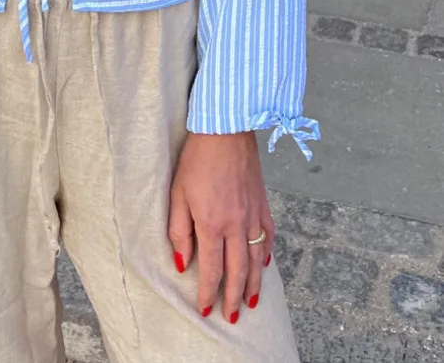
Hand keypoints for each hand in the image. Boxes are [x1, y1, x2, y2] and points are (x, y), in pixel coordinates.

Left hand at [168, 131, 273, 322]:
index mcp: (213, 224)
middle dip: (233, 297)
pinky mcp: (263, 203)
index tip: (205, 309)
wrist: (226, 129)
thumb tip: (182, 262)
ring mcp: (253, 215)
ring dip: (253, 283)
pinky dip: (266, 255)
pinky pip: (268, 236)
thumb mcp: (178, 193)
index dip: (208, 292)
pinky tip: (264, 264)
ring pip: (256, 259)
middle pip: (238, 271)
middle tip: (231, 316)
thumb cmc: (197, 158)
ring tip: (249, 301)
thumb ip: (179, 230)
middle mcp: (237, 225)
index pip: (212, 269)